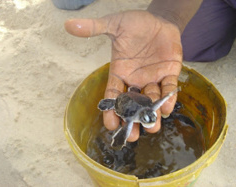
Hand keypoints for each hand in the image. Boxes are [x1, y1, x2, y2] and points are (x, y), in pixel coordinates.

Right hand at [65, 10, 181, 141]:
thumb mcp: (114, 24)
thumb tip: (69, 24)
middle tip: (133, 136)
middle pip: (132, 104)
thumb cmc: (135, 24)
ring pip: (151, 100)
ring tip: (152, 127)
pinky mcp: (169, 73)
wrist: (158, 20)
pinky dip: (168, 97)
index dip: (111, 110)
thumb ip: (94, 28)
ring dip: (152, 114)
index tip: (111, 125)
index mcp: (120, 72)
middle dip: (133, 119)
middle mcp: (135, 79)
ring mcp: (152, 78)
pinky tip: (166, 107)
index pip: (113, 95)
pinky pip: (168, 88)